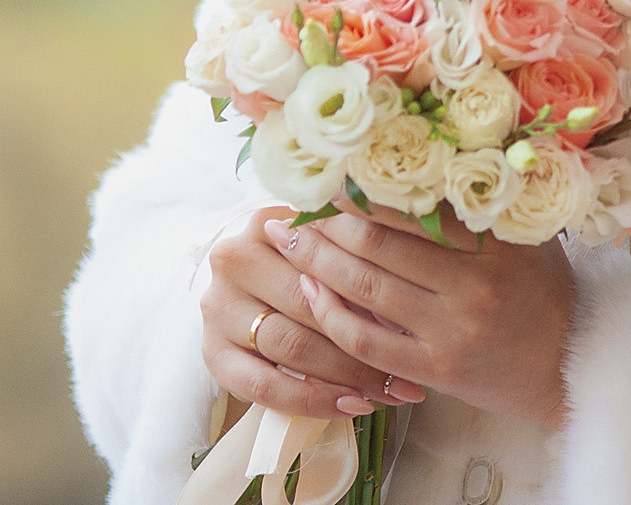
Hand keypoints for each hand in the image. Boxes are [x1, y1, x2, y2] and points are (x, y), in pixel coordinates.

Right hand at [199, 207, 428, 422]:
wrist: (240, 276)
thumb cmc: (298, 258)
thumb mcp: (321, 240)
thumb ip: (352, 247)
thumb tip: (419, 268)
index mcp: (265, 222)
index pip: (325, 259)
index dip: (375, 290)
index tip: (418, 319)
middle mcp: (233, 261)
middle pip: (310, 305)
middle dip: (367, 341)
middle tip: (413, 367)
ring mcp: (217, 309)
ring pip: (292, 347)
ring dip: (347, 376)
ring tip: (391, 391)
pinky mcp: (212, 354)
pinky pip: (263, 386)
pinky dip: (311, 401)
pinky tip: (349, 407)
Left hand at [275, 203, 576, 428]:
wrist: (570, 368)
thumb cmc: (546, 294)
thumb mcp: (524, 240)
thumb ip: (476, 212)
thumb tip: (415, 169)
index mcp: (496, 241)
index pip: (417, 205)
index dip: (367, 189)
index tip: (333, 174)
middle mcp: (474, 282)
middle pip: (381, 242)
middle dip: (329, 221)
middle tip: (298, 204)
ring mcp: (452, 329)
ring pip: (366, 287)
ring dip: (320, 260)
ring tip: (290, 239)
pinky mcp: (435, 369)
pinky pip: (367, 340)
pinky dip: (332, 315)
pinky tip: (311, 292)